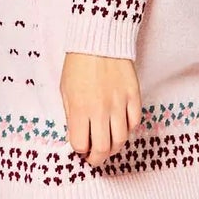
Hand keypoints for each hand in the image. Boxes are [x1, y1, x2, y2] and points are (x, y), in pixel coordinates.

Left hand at [61, 52, 143, 167]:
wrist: (99, 40)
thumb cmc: (78, 64)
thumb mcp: (65, 91)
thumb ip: (70, 115)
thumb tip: (77, 136)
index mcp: (78, 109)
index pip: (80, 144)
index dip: (80, 151)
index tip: (80, 150)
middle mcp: (100, 110)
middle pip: (102, 148)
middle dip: (97, 158)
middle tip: (94, 158)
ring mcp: (119, 104)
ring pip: (121, 139)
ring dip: (114, 147)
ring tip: (108, 146)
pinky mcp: (133, 96)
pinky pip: (134, 122)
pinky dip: (128, 129)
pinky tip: (121, 127)